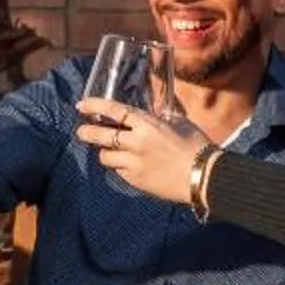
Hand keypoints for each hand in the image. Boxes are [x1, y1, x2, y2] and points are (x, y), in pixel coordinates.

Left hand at [75, 96, 204, 204]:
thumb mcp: (181, 122)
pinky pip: (119, 171)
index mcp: (148, 124)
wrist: (204, 176)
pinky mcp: (136, 180)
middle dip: (87, 133)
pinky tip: (127, 165)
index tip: (81, 105)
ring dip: (104, 153)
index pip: (114, 111)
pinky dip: (120, 167)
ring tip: (108, 151)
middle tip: (81, 131)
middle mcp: (136, 142)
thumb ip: (165, 114)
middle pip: (100, 135)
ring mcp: (134, 163)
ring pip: (105, 157)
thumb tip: (160, 105)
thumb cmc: (197, 146)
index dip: (94, 106)